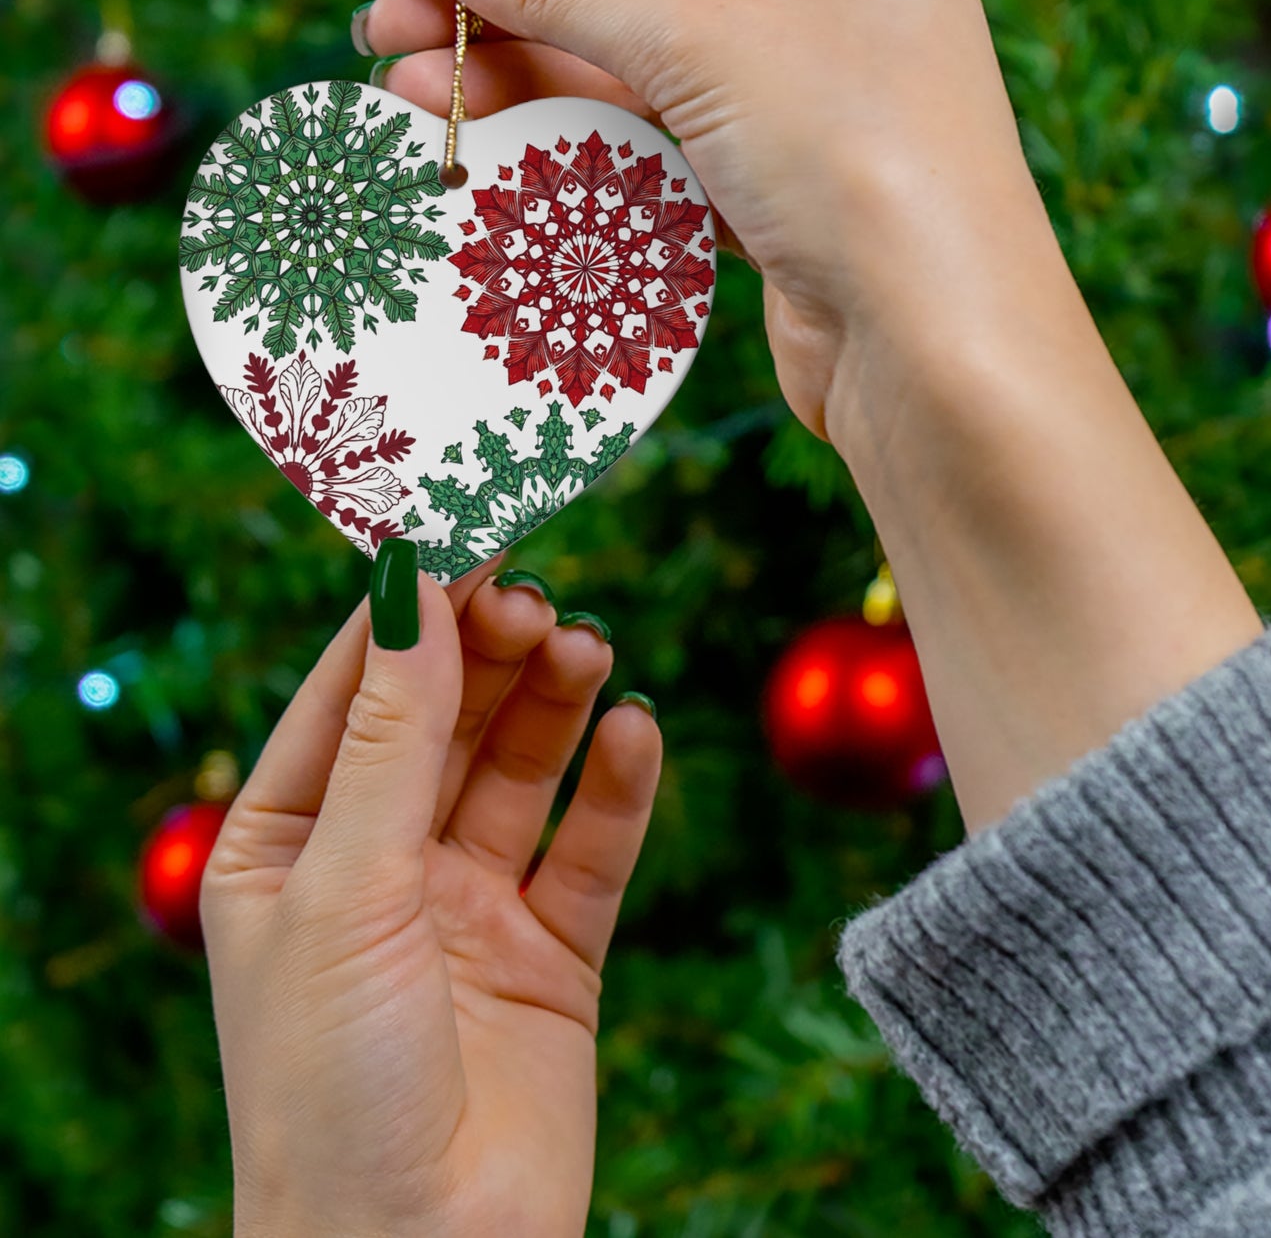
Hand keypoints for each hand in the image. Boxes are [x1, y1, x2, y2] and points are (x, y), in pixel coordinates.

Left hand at [201, 554, 660, 1237]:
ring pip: (521, 769)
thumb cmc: (331, 1086)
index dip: (407, 612)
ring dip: (555, 703)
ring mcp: (469, 905)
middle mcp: (379, 864)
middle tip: (536, 598)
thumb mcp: (346, 888)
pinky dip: (617, 787)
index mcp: (288, 844)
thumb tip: (411, 588)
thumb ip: (392, 737)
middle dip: (489, 653)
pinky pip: (592, 847)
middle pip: (446, 719)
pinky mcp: (552, 951)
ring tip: (587, 649)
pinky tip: (636, 733)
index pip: (351, 692)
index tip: (464, 529)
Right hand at [359, 0, 1045, 447]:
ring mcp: (806, 99)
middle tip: (386, 33)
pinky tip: (495, 151)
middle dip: (508, 9)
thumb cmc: (857, 161)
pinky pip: (659, 145)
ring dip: (527, 83)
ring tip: (411, 99)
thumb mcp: (706, 44)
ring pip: (638, 72)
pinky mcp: (780, 189)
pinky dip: (580, 146)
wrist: (936, 353)